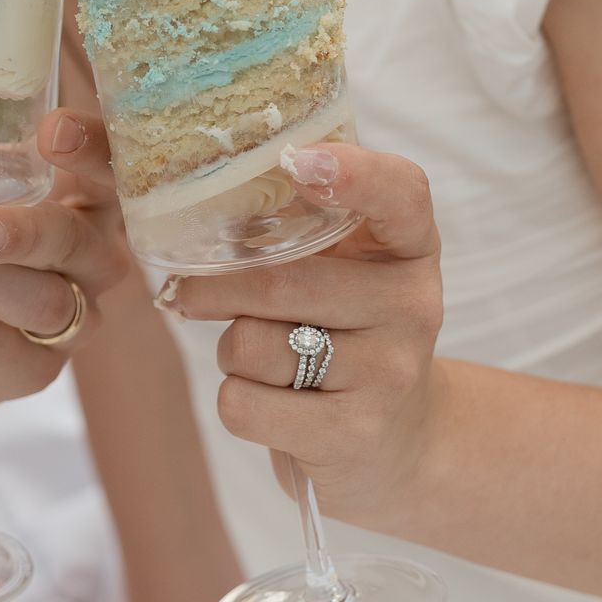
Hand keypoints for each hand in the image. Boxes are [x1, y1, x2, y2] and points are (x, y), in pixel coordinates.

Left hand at [163, 143, 445, 530]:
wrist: (400, 440)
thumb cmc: (350, 337)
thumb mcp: (350, 272)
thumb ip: (304, 231)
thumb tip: (197, 209)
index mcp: (410, 249)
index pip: (401, 194)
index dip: (352, 172)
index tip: (296, 161)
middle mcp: (412, 306)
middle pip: (283, 280)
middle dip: (214, 288)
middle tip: (188, 293)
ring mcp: (388, 373)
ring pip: (252, 344)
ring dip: (231, 350)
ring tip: (261, 358)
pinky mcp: (352, 433)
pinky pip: (244, 404)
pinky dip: (237, 402)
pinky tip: (271, 403)